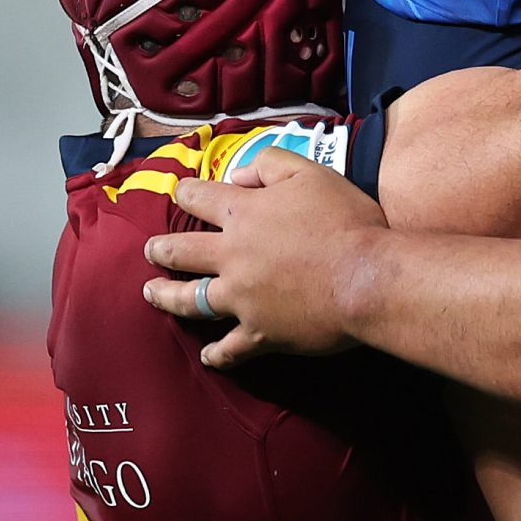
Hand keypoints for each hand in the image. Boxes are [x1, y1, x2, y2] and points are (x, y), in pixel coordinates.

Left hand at [140, 150, 387, 367]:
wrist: (368, 277)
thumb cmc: (347, 221)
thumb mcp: (313, 174)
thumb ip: (271, 164)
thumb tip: (238, 175)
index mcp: (244, 214)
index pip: (199, 197)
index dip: (185, 192)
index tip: (179, 191)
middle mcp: (232, 257)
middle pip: (180, 252)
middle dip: (160, 250)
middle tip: (151, 250)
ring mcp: (241, 299)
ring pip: (189, 301)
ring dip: (166, 297)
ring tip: (152, 294)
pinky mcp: (259, 332)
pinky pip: (229, 349)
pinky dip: (218, 354)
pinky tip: (210, 356)